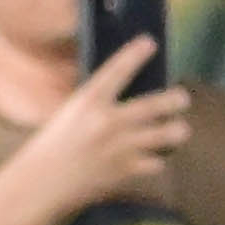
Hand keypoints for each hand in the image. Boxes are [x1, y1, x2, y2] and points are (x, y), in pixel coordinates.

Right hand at [13, 45, 192, 214]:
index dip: (135, 54)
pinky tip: (154, 156)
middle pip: (157, 105)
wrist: (42, 182)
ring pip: (168, 134)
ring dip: (176, 131)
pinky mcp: (127, 171)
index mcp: (88, 101)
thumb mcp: (72, 113)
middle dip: (176, 99)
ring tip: (177, 129)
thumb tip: (131, 90)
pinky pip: (158, 162)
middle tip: (182, 97)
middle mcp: (108, 121)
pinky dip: (157, 159)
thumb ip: (99, 103)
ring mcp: (121, 147)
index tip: (151, 42)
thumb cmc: (54, 144)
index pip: (117, 70)